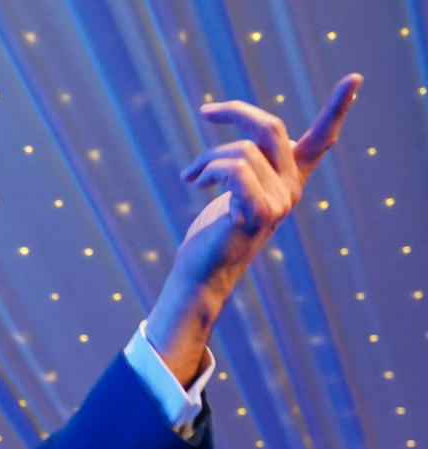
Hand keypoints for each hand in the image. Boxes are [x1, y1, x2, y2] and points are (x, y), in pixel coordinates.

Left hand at [146, 73, 363, 384]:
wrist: (201, 272)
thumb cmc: (213, 232)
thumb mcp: (235, 192)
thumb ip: (247, 165)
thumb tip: (240, 143)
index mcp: (289, 180)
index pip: (320, 141)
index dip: (337, 108)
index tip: (355, 78)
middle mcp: (290, 189)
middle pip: (270, 127)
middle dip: (234, 111)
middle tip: (206, 111)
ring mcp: (278, 202)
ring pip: (240, 150)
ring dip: (206, 158)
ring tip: (192, 176)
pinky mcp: (257, 212)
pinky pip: (233, 169)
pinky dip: (207, 169)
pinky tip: (193, 182)